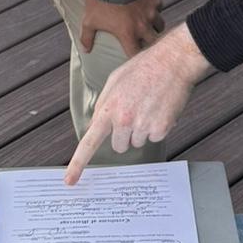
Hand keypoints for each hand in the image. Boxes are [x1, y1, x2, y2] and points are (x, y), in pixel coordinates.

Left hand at [65, 23, 211, 182]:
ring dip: (143, 129)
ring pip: (138, 142)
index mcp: (109, 109)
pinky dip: (158, 126)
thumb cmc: (143, 68)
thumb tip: (96, 122)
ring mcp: (143, 126)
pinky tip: (161, 108)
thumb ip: (104, 104)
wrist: (172, 61)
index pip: (89, 142)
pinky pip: (155, 137)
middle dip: (124, 135)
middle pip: (119, 146)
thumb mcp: (114, 81)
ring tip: (149, 105)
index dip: (78, 164)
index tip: (70, 181)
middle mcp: (124, 120)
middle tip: (135, 112)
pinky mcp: (161, 129)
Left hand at [80, 0, 164, 57]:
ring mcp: (150, 12)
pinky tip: (149, 6)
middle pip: (153, 42)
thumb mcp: (89, 20)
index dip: (135, 56)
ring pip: (159, 25)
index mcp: (127, 34)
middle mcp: (142, 26)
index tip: (133, 54)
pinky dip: (156, 8)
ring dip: (155, 27)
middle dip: (149, 42)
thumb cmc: (100, 1)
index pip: (135, 53)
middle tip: (145, 41)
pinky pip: (159, 7)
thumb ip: (87, 37)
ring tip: (150, 25)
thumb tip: (85, 49)